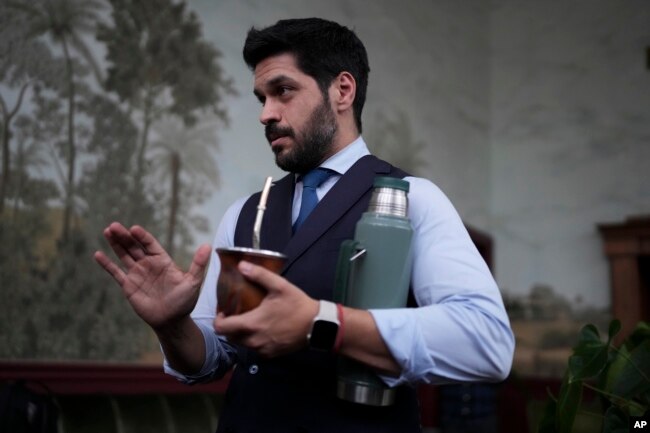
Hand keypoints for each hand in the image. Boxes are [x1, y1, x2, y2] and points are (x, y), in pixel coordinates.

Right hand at [94, 222, 210, 330]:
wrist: (171, 321)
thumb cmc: (184, 301)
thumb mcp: (193, 282)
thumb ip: (198, 264)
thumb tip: (208, 245)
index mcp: (162, 261)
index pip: (150, 244)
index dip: (142, 236)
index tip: (134, 229)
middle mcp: (148, 264)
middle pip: (134, 246)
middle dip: (125, 236)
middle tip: (114, 226)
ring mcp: (137, 274)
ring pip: (124, 255)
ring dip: (116, 244)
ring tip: (107, 231)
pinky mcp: (128, 286)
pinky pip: (116, 273)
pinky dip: (107, 264)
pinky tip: (98, 254)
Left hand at [214, 261, 318, 356]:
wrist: (316, 326)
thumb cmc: (297, 305)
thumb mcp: (280, 286)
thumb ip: (259, 275)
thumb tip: (241, 265)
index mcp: (252, 324)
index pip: (222, 328)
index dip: (218, 320)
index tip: (224, 311)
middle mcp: (253, 340)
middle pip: (230, 337)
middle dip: (230, 327)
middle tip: (236, 314)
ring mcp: (262, 350)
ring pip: (242, 344)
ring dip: (241, 334)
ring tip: (249, 320)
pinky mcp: (271, 355)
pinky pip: (255, 349)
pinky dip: (254, 340)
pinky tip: (263, 329)